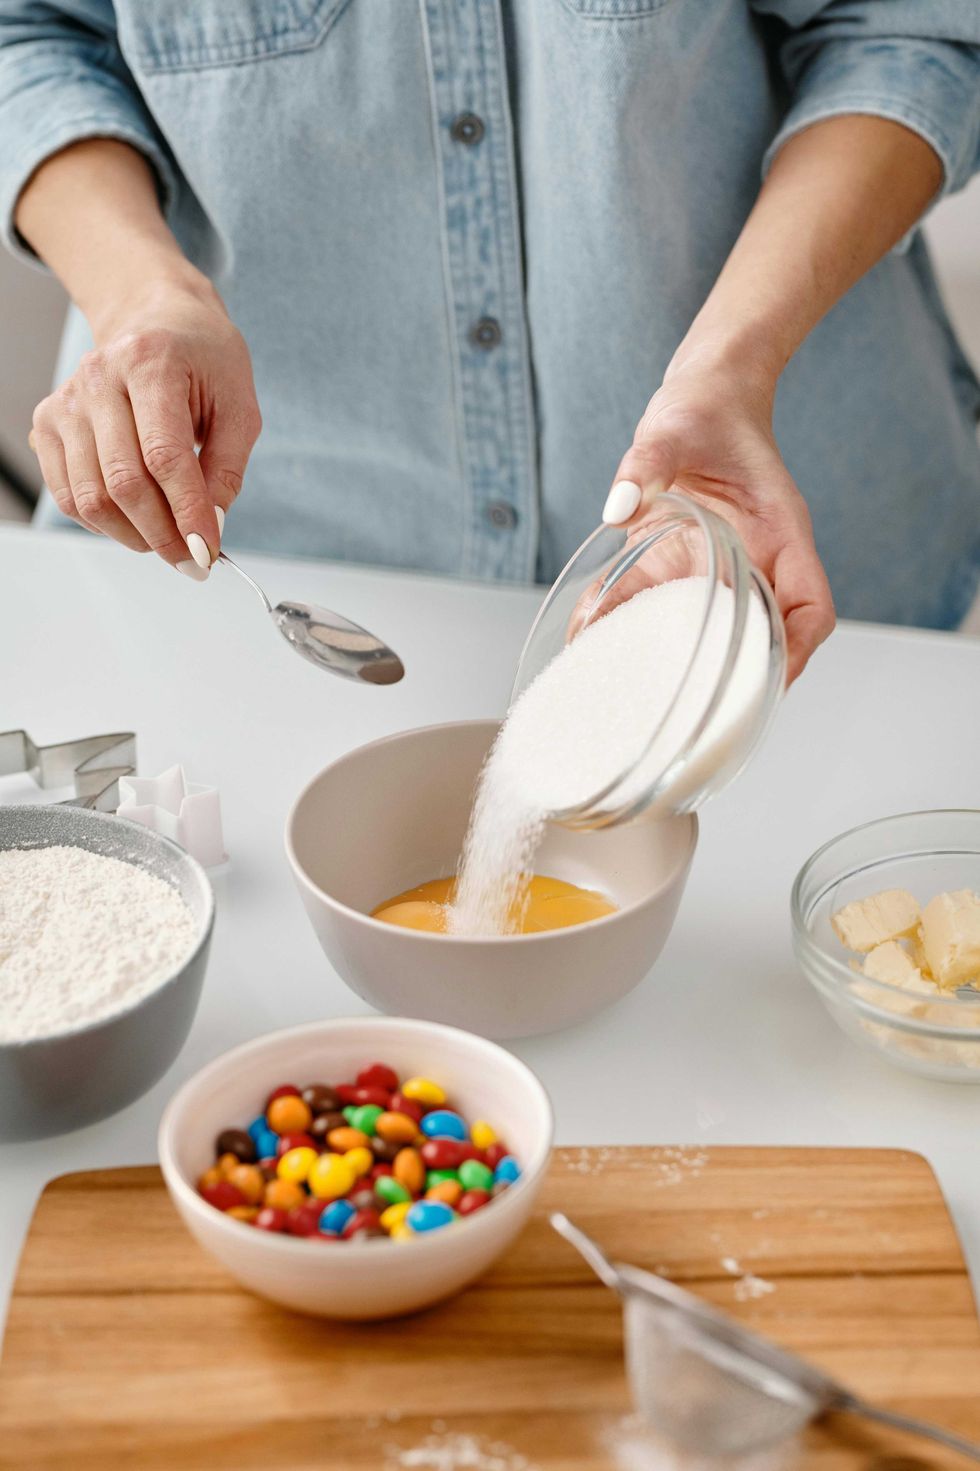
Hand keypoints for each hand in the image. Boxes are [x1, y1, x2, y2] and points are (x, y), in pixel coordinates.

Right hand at [30, 276, 260, 577]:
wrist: (156, 318)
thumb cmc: (202, 358)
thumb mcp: (238, 403)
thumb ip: (228, 467)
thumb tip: (210, 527)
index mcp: (150, 362)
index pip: (164, 455)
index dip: (187, 512)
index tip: (208, 552)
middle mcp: (98, 378)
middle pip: (123, 481)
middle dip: (163, 534)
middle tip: (192, 561)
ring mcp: (67, 401)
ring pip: (90, 497)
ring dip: (133, 535)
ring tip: (168, 542)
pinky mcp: (49, 423)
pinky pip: (68, 494)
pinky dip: (103, 523)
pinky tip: (135, 522)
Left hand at [603, 355, 834, 682]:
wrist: (700, 397)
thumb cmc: (705, 409)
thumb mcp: (674, 428)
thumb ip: (648, 462)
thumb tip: (620, 502)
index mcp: (780, 533)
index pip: (810, 607)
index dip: (796, 650)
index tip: (770, 681)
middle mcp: (755, 560)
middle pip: (763, 636)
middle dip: (735, 679)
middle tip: (697, 718)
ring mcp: (718, 567)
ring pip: (710, 630)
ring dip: (675, 660)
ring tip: (632, 692)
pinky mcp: (679, 565)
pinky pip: (659, 606)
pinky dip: (630, 626)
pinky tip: (593, 639)